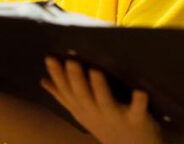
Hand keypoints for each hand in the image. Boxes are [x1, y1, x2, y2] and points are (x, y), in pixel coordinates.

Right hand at [42, 58, 160, 143]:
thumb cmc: (106, 124)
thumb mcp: (82, 112)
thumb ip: (64, 96)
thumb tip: (43, 80)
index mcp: (82, 109)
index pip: (66, 92)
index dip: (58, 76)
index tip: (50, 58)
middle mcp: (96, 113)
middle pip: (83, 96)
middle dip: (76, 80)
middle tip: (71, 61)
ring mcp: (116, 117)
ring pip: (106, 102)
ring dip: (100, 88)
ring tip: (96, 71)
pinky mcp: (137, 120)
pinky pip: (138, 110)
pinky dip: (139, 102)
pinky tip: (140, 92)